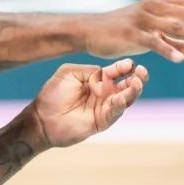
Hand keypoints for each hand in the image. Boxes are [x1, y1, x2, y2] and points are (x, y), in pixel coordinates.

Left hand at [30, 60, 149, 147]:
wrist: (42, 118)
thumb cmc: (53, 94)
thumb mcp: (69, 73)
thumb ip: (89, 70)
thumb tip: (105, 76)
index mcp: (97, 79)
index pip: (116, 71)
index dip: (124, 66)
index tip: (129, 63)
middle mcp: (105, 93)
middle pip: (127, 84)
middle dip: (137, 77)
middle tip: (141, 71)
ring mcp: (105, 107)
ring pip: (126, 98)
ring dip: (134, 91)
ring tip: (137, 82)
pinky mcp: (102, 121)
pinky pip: (115, 112)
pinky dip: (120, 105)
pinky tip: (122, 98)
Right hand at [86, 0, 183, 62]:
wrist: (90, 30)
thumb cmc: (122, 33)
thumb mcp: (152, 37)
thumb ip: (176, 43)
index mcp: (161, 6)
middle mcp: (155, 9)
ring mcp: (144, 21)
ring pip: (175, 27)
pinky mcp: (132, 35)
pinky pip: (153, 43)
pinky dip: (168, 49)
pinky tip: (181, 58)